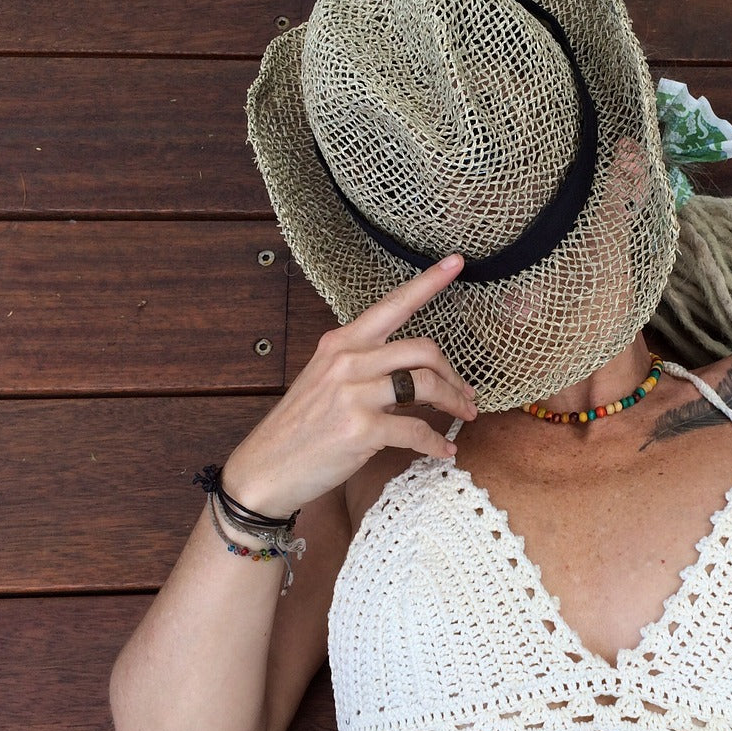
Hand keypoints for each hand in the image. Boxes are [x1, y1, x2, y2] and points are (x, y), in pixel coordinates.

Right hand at [222, 254, 476, 516]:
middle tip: (466, 394)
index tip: (457, 262)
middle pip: (424, 349)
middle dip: (454, 373)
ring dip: (454, 402)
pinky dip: (436, 443)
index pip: (393, 304)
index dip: (429, 282)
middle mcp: (348, 360)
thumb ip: (365, 367)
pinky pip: (416, 431)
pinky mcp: (361, 429)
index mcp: (342, 342)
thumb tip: (412, 374)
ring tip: (464, 415)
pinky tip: (443, 449)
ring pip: (426, 385)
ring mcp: (354, 394)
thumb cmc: (301, 427)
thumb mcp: (326, 381)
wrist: (265, 469)